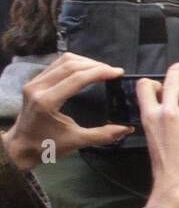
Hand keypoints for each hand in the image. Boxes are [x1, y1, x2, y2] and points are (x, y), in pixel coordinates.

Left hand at [0, 53, 132, 170]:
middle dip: (95, 65)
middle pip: (70, 64)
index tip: (117, 72)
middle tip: (113, 71)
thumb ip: (103, 135)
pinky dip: (74, 64)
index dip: (99, 72)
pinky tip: (86, 70)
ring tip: (102, 69)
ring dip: (85, 62)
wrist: (22, 146)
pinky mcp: (35, 81)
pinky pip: (56, 65)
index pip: (77, 78)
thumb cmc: (47, 146)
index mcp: (48, 101)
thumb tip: (127, 128)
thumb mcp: (77, 142)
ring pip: (62, 61)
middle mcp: (38, 87)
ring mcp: (34, 81)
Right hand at [140, 62, 178, 207]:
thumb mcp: (152, 138)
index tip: (159, 84)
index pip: (146, 87)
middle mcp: (167, 111)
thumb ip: (158, 120)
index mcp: (149, 116)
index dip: (153, 83)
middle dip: (176, 70)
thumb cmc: (166, 167)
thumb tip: (165, 108)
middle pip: (171, 82)